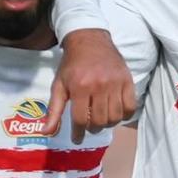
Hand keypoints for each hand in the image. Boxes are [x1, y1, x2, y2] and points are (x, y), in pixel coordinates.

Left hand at [43, 28, 136, 143]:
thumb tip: (47, 132)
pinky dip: (124, 115)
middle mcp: (99, 86)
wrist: (89, 40)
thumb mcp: (58, 85)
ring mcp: (115, 83)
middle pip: (99, 121)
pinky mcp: (127, 80)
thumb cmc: (71, 64)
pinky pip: (130, 107)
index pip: (81, 120)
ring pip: (115, 117)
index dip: (78, 133)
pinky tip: (116, 113)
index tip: (77, 138)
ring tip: (101, 119)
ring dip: (108, 123)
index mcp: (79, 87)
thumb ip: (53, 110)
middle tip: (89, 125)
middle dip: (93, 128)